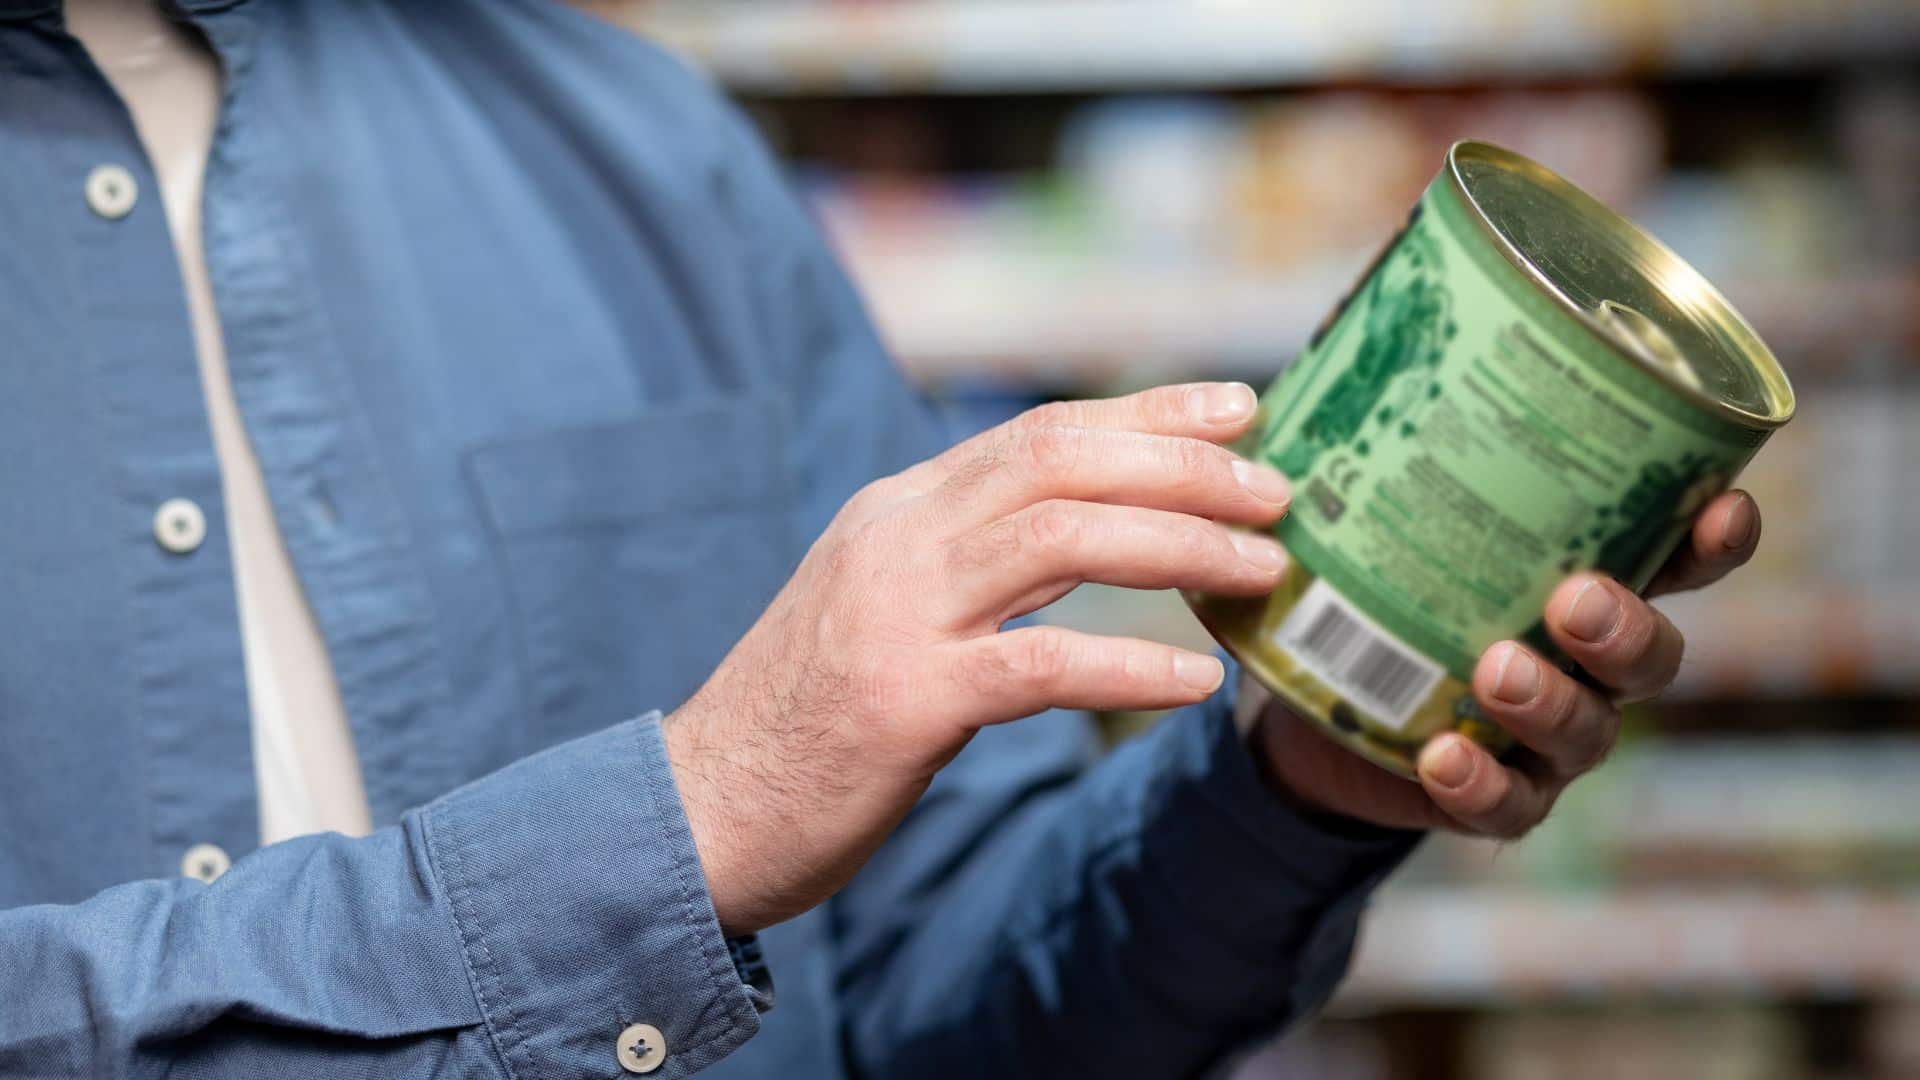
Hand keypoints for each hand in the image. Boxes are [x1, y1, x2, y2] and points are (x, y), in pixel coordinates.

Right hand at [665, 383, 1291, 933]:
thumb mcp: (884, 606)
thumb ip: (968, 561)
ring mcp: (896, 614)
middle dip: (1182, 463)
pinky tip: (1197, 680)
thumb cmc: (808, 717)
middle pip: (1061, 462)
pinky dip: (1129, 666)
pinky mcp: (903, 700)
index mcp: (898, 511)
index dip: (1148, 411)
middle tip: (1276, 487)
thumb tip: (1088, 533)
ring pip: (1061, 539)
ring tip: (1263, 567)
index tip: (1239, 404)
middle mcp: (898, 539)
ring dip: (1179, 543)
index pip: (1040, 433)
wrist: (702, 808)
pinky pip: (1040, 665)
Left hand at [1257, 490, 1762, 836]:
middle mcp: (1588, 661)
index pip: (1678, 557)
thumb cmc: (1377, 584)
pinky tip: (1443, 757)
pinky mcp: (1498, 794)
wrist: (1324, 706)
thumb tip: (1320, 351)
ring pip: (1589, 730)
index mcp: (1586, 576)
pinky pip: (1511, 805)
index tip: (1720, 509)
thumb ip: (1377, 444)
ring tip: (1497, 669)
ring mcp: (1551, 736)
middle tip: (1575, 599)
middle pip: (1652, 653)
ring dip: (1550, 701)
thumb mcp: (1379, 512)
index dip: (1714, 538)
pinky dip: (1482, 784)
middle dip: (1626, 626)